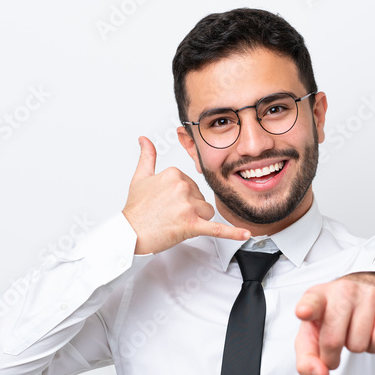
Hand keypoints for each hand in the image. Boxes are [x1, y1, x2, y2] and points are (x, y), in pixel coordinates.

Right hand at [121, 137, 249, 253]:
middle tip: (170, 214)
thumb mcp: (140, 178)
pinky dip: (232, 233)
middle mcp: (182, 187)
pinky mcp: (191, 225)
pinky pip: (216, 229)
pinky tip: (245, 234)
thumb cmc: (136, 209)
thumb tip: (144, 139)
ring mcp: (187, 206)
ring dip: (196, 220)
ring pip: (206, 212)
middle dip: (190, 209)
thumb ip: (147, 156)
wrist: (130, 233)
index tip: (169, 202)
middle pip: (201, 198)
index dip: (184, 196)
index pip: (192, 185)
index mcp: (173, 173)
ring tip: (176, 222)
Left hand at [294, 273, 374, 374]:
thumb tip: (321, 374)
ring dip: (354, 347)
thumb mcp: (312, 335)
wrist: (362, 291)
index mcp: (317, 296)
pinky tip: (369, 332)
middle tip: (333, 350)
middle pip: (333, 340)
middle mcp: (342, 290)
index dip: (307, 309)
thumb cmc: (332, 316)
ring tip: (352, 332)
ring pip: (359, 344)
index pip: (311, 302)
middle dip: (331, 357)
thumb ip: (307, 360)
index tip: (303, 312)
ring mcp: (367, 293)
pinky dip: (373, 346)